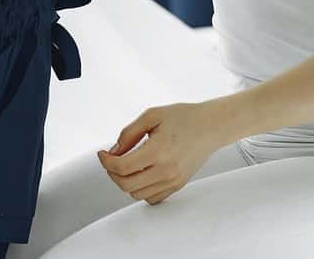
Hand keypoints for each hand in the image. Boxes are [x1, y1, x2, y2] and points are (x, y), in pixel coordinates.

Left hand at [96, 102, 225, 204]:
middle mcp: (166, 170)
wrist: (211, 126)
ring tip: (127, 165)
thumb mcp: (152, 115)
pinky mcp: (177, 185)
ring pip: (137, 194)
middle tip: (111, 160)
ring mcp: (173, 181)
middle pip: (126, 185)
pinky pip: (151, 198)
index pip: (122, 167)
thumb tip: (113, 151)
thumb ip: (128, 133)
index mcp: (158, 151)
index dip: (106, 161)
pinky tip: (141, 173)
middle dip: (112, 173)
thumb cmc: (185, 118)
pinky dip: (140, 189)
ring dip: (125, 181)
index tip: (102, 154)